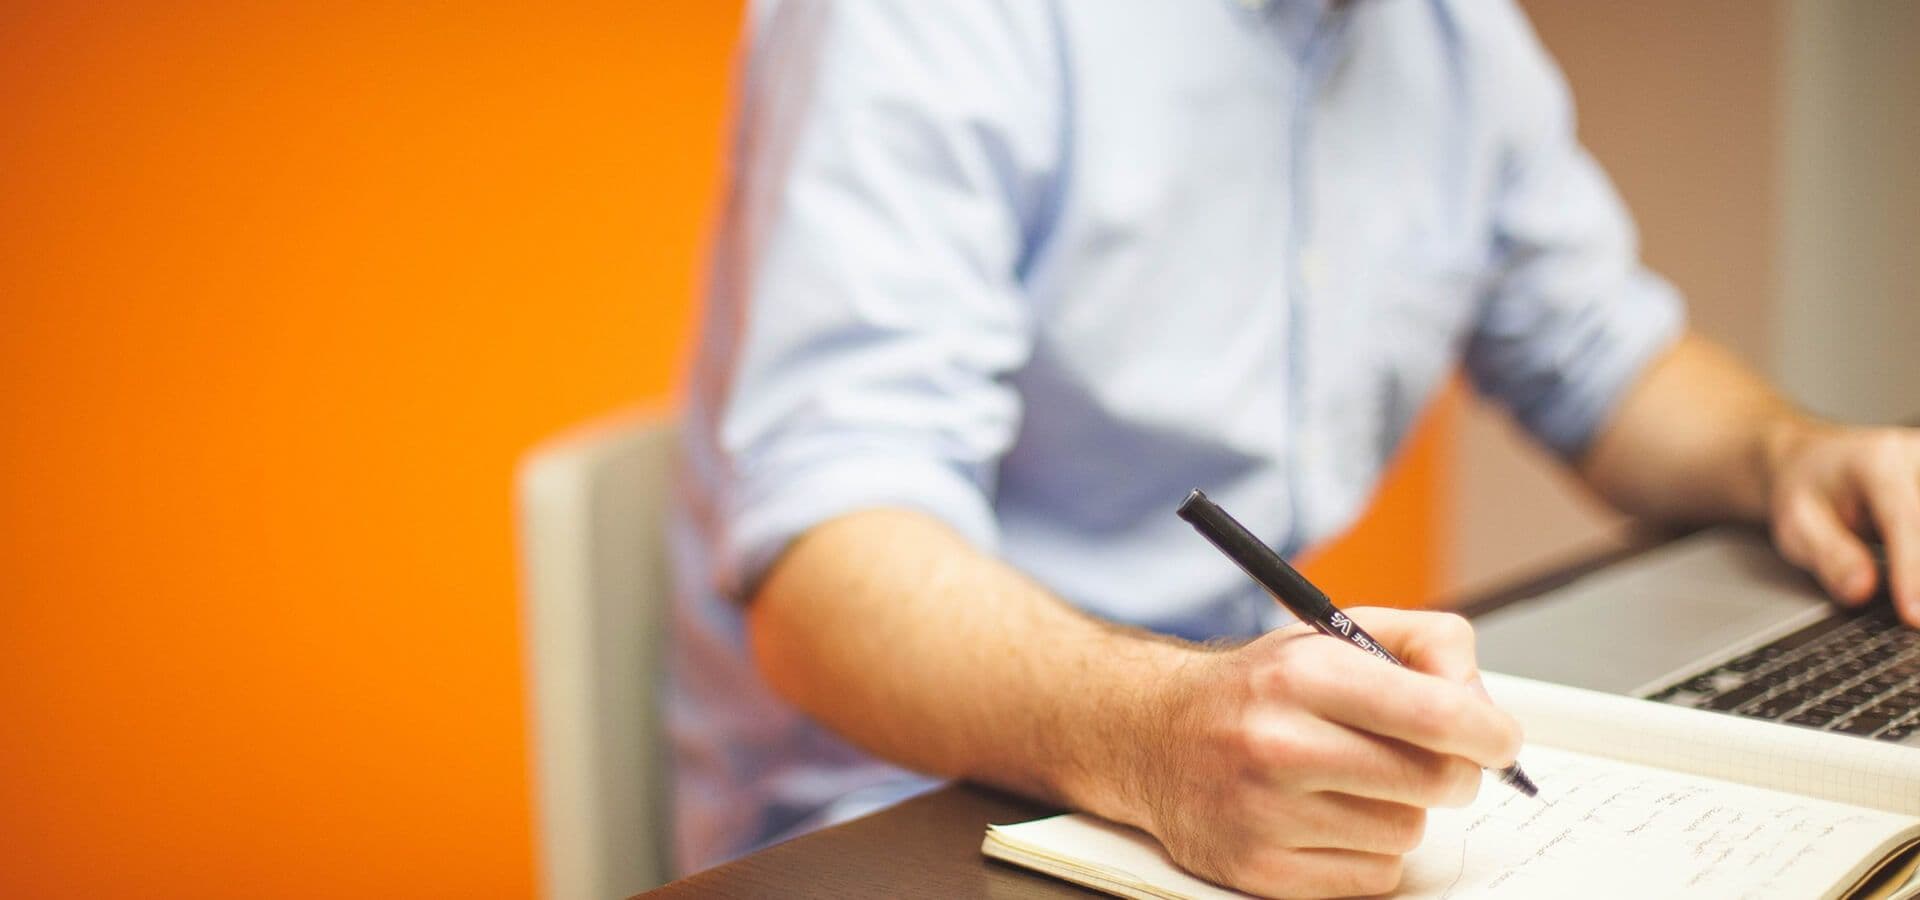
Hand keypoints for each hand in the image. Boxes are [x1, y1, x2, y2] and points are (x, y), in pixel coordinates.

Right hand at [1124, 608, 1521, 897]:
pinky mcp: (1260, 871)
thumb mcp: (1334, 634)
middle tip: (1430, 759)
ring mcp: (1266, 814)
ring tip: (1354, 782)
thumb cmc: (1260, 688)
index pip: (1435, 714)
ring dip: (1400, 810)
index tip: (1499, 740)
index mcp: (1302, 674)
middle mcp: (1279, 744)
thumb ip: (1425, 645)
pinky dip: (1368, 852)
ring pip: (1406, 832)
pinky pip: (1373, 877)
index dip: (1490, 732)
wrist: (1154, 735)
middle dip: (1452, 771)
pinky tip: (1331, 818)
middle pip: (1434, 781)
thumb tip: (1483, 704)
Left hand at [1766, 422, 1919, 623]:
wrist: (1817, 463)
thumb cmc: (1808, 492)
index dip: (1913, 572)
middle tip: (1915, 620)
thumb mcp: (1796, 523)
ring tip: (1915, 607)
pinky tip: (1919, 594)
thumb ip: (1829, 555)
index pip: (1906, 520)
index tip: (1915, 616)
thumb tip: (1860, 591)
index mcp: (1878, 462)